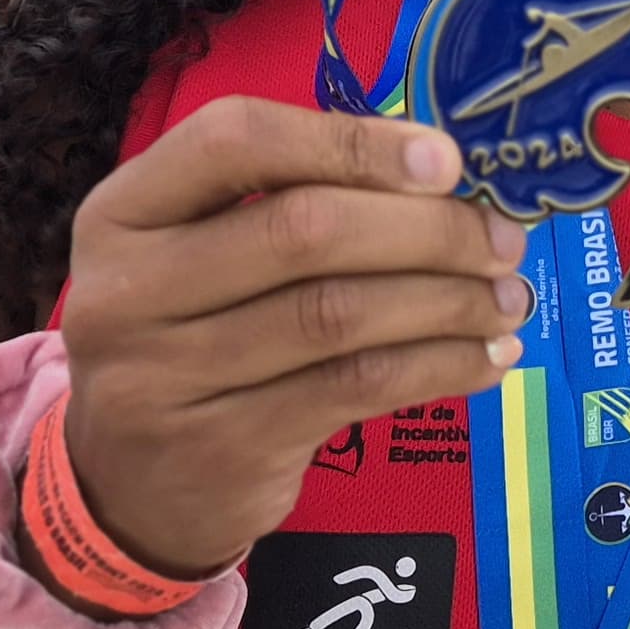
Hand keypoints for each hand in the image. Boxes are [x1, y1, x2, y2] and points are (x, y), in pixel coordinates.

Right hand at [53, 97, 525, 579]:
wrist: (127, 489)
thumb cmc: (192, 340)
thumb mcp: (200, 257)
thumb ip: (290, 201)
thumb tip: (441, 174)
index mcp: (122, 213)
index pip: (233, 140)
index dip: (350, 141)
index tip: (445, 162)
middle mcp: (127, 290)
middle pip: (303, 230)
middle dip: (428, 230)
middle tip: (502, 241)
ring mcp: (165, 377)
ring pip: (340, 315)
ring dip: (449, 302)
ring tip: (507, 300)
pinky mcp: (223, 448)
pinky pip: (357, 387)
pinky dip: (439, 366)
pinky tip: (485, 358)